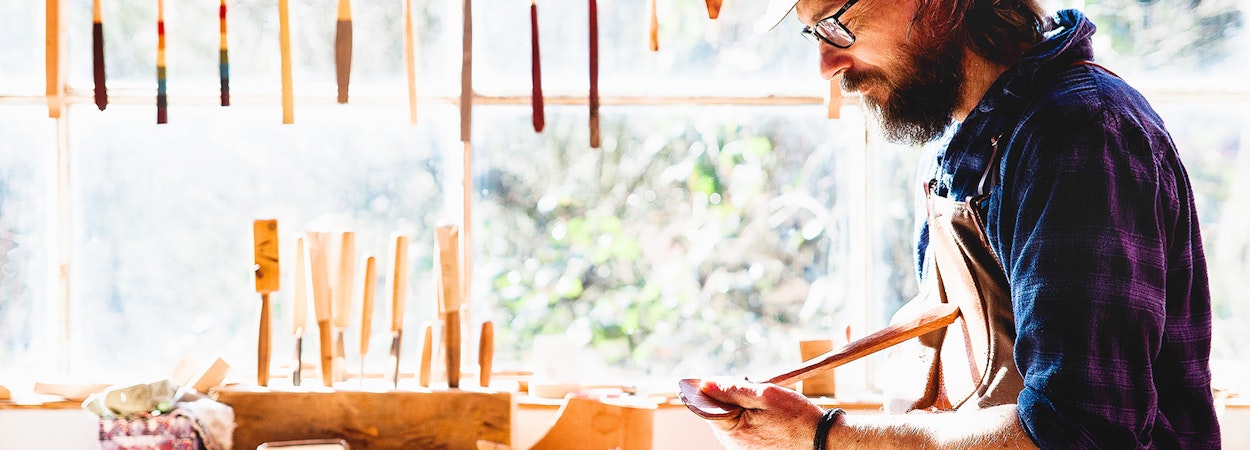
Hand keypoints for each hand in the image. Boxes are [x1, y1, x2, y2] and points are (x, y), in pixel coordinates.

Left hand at [697, 378, 823, 449]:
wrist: (822, 440)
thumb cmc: (797, 417)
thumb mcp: (766, 394)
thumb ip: (733, 389)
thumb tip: (705, 384)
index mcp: (734, 432)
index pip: (706, 407)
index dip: (711, 390)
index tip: (720, 380)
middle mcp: (734, 445)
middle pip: (718, 413)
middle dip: (730, 397)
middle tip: (751, 386)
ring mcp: (742, 449)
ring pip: (730, 420)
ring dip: (740, 406)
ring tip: (763, 401)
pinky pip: (742, 429)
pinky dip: (749, 417)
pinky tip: (766, 413)